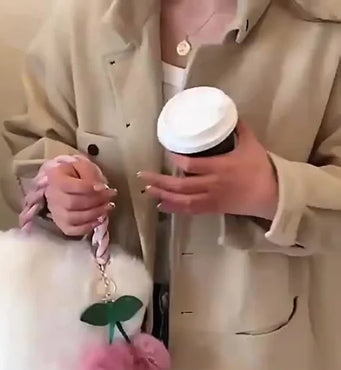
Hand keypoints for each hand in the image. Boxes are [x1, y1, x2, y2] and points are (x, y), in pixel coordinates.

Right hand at [45, 156, 116, 235]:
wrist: (67, 181)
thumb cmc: (77, 173)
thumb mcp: (83, 165)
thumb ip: (90, 173)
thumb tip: (100, 188)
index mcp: (55, 178)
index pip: (69, 186)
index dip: (88, 188)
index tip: (104, 187)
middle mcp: (52, 196)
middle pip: (72, 203)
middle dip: (95, 201)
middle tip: (110, 197)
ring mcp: (55, 212)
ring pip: (73, 218)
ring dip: (94, 214)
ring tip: (108, 207)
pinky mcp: (62, 224)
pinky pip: (73, 230)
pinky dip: (88, 227)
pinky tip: (99, 219)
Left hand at [139, 121, 278, 219]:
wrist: (273, 195)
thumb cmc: (261, 168)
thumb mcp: (252, 144)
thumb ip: (239, 129)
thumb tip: (228, 112)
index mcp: (221, 167)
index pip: (192, 165)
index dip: (177, 160)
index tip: (166, 152)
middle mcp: (212, 184)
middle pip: (181, 185)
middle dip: (160, 181)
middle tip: (143, 175)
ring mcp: (212, 198)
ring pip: (182, 200)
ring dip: (163, 195)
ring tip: (148, 190)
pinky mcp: (213, 209)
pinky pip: (190, 210)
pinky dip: (174, 208)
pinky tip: (162, 205)